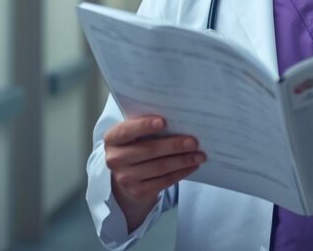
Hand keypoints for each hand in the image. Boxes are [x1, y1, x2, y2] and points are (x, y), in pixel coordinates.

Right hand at [104, 116, 204, 230]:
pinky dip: (181, 172)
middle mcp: (115, 159)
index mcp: (112, 139)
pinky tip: (192, 166)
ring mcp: (125, 178)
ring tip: (199, 155)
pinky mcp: (137, 192)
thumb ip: (147, 126)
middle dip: (174, 145)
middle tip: (194, 142)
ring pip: (160, 167)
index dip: (143, 126)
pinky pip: (164, 181)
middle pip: (149, 150)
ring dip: (183, 161)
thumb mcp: (135, 133)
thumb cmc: (136, 144)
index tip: (164, 122)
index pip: (126, 131)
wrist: (127, 173)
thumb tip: (178, 120)